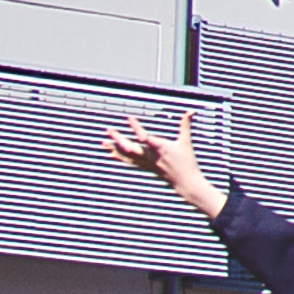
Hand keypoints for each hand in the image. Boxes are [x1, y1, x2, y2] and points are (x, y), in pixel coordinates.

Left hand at [103, 111, 224, 220]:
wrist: (184, 182)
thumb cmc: (186, 161)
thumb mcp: (186, 142)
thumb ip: (185, 125)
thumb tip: (190, 111)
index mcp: (160, 148)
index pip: (145, 137)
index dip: (136, 127)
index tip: (129, 118)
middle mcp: (150, 156)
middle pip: (130, 147)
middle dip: (118, 138)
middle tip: (108, 130)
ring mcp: (146, 162)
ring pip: (127, 155)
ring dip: (114, 148)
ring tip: (103, 142)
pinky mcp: (145, 167)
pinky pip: (128, 161)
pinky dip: (118, 156)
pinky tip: (109, 153)